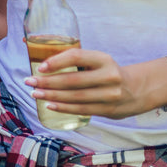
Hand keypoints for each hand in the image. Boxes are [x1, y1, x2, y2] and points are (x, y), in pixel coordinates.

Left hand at [24, 47, 150, 119]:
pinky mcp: (109, 109)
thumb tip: (40, 62)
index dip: (57, 61)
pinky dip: (64, 108)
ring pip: (76, 97)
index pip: (76, 57)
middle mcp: (109, 76)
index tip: (40, 67)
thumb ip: (76, 62)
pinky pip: (82, 110)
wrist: (137, 89)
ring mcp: (111, 94)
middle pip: (73, 80)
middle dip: (47, 82)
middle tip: (29, 82)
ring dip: (52, 96)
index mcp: (103, 59)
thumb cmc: (106, 72)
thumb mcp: (96, 61)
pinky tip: (50, 105)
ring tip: (35, 94)